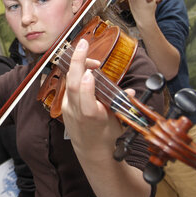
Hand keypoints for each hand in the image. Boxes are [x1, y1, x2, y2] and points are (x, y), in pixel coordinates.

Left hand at [61, 39, 122, 160]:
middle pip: (73, 87)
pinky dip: (74, 72)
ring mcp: (68, 109)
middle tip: (84, 44)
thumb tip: (131, 92)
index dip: (87, 88)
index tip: (91, 74)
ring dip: (76, 64)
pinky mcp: (64, 106)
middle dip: (77, 63)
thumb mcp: (118, 121)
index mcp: (92, 119)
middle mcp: (77, 113)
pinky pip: (68, 85)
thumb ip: (122, 104)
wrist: (92, 152)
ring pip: (68, 83)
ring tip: (85, 51)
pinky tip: (82, 65)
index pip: (85, 103)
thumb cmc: (107, 137)